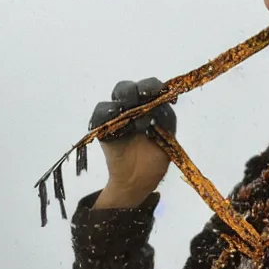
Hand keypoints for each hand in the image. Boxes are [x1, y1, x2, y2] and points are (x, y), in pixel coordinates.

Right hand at [89, 78, 176, 195]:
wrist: (138, 182)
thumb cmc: (154, 159)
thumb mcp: (168, 138)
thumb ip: (167, 119)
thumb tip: (162, 102)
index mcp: (148, 107)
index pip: (150, 88)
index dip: (156, 87)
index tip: (165, 95)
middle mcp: (131, 107)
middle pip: (130, 87)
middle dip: (141, 89)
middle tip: (147, 98)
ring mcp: (116, 116)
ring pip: (116, 95)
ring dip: (127, 100)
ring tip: (138, 120)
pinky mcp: (103, 127)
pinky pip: (101, 113)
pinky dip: (109, 112)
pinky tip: (121, 121)